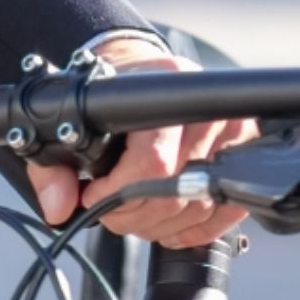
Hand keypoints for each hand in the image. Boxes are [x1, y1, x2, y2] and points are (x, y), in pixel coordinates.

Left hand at [25, 38, 256, 247]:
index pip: (153, 160)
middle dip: (132, 214)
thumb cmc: (112, 90)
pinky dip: (190, 229)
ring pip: (196, 208)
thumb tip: (58, 205)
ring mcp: (234, 135)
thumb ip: (55, 162)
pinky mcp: (245, 159)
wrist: (143, 70)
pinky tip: (164, 221)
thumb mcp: (76, 113)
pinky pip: (220, 215)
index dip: (119, 192)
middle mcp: (207, 110)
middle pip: (173, 192)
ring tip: (130, 214)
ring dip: (157, 226)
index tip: (92, 195)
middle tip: (106, 211)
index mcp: (167, 85)